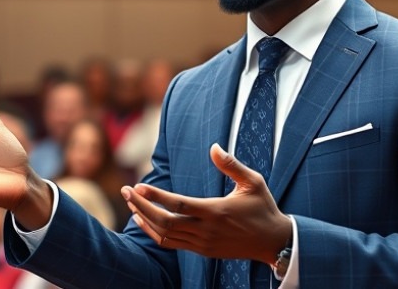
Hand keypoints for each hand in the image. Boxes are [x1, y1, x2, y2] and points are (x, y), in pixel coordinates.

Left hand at [122, 143, 291, 264]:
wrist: (272, 241)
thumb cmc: (263, 208)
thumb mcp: (253, 182)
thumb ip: (232, 165)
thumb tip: (214, 147)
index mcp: (216, 211)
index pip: (178, 204)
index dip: (155, 196)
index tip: (138, 186)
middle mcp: (206, 229)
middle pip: (164, 221)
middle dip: (141, 206)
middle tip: (125, 192)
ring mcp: (202, 243)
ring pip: (164, 235)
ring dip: (144, 219)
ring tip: (130, 204)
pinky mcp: (202, 250)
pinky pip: (170, 244)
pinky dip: (154, 233)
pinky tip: (145, 221)